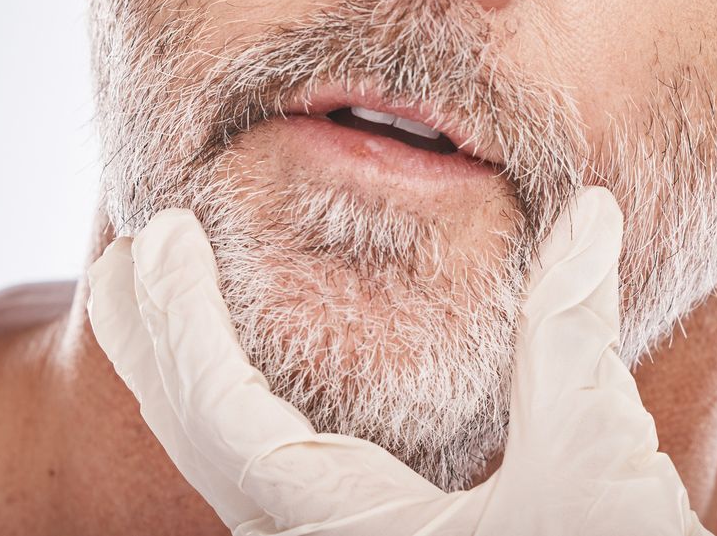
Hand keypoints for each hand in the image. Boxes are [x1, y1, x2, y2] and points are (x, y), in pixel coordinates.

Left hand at [86, 188, 708, 534]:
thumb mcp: (593, 457)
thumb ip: (572, 331)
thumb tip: (589, 212)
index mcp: (348, 535)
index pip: (224, 420)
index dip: (181, 324)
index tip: (155, 243)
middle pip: (203, 452)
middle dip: (157, 352)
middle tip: (122, 265)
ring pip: (232, 483)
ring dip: (198, 393)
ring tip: (173, 320)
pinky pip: (276, 504)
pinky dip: (247, 437)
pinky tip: (273, 411)